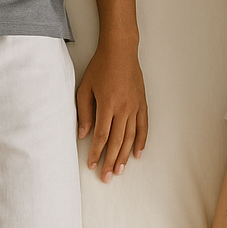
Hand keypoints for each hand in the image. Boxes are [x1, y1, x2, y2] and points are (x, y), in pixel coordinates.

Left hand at [76, 36, 147, 181]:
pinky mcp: (142, 104)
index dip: (96, 152)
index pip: (101, 136)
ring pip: (131, 137)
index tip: (92, 164)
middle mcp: (123, 108)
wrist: (121, 51)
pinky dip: (141, 141)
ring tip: (119, 171)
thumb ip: (84, 112)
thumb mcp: (85, 87)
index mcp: (107, 104)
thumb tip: (83, 134)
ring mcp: (135, 107)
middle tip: (106, 176)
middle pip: (117, 141)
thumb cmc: (101, 67)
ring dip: (125, 156)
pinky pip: (143, 126)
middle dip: (110, 161)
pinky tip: (137, 154)